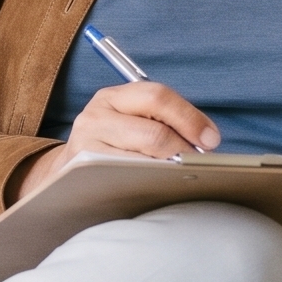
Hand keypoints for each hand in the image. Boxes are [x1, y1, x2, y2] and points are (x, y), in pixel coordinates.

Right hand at [13, 81, 221, 199]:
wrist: (71, 172)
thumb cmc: (114, 147)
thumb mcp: (131, 122)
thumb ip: (164, 122)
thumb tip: (206, 140)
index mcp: (114, 97)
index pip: (158, 97)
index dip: (190, 118)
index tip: (211, 139)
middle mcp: (96, 115)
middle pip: (154, 132)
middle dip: (183, 149)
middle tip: (197, 162)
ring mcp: (87, 144)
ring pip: (143, 159)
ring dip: (168, 169)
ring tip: (178, 174)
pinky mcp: (84, 171)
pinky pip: (127, 178)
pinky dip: (148, 182)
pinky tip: (155, 184)